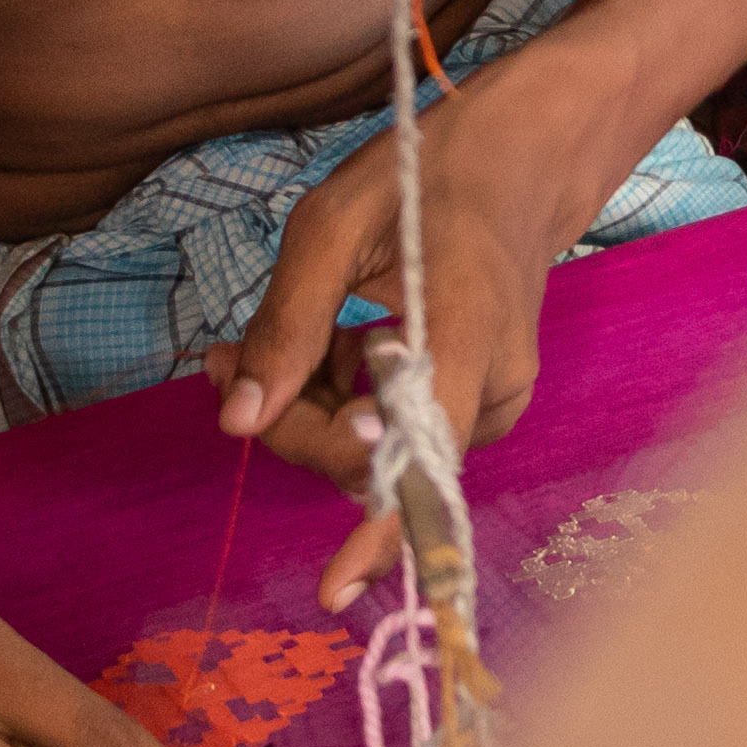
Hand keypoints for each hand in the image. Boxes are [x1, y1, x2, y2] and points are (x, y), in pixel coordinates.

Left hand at [216, 109, 570, 603]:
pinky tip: (333, 344)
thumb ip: (287, 327)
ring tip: (278, 336)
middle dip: (295, 427)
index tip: (332, 590)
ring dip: (318, 410)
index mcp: (465, 336)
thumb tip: (240, 421)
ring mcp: (497, 396)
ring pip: (384, 447)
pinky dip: (351, 401)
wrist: (525, 156)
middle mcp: (494, 386)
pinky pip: (403, 428)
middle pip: (380, 460)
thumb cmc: (427, 173)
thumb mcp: (332, 225)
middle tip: (221, 362)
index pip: (424, 462)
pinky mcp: (485, 398)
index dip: (381, 532)